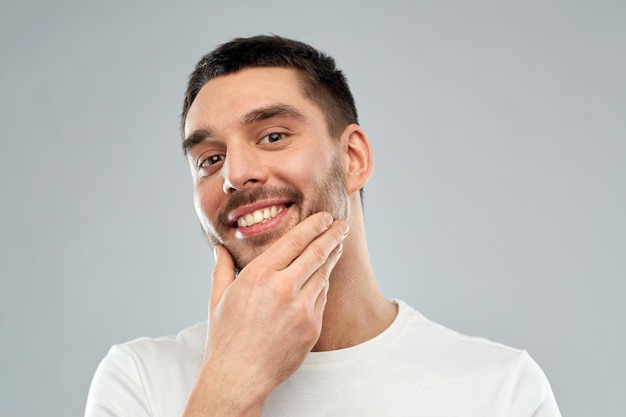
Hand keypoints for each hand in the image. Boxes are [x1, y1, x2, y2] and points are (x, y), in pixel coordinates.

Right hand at [184, 212, 347, 415]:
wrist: (240, 376)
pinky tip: (324, 278)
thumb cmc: (225, 337)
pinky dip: (323, 285)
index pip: (294, 241)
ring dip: (332, 258)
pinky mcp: (312, 327)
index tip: (324, 217)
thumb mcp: (218, 298)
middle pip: (316, 253)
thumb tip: (219, 249)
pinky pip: (322, 299)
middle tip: (342, 225)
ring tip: (337, 246)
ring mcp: (301, 309)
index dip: (313, 226)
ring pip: (323, 275)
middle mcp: (283, 288)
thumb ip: (222, 269)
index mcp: (259, 276)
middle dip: (332, 235)